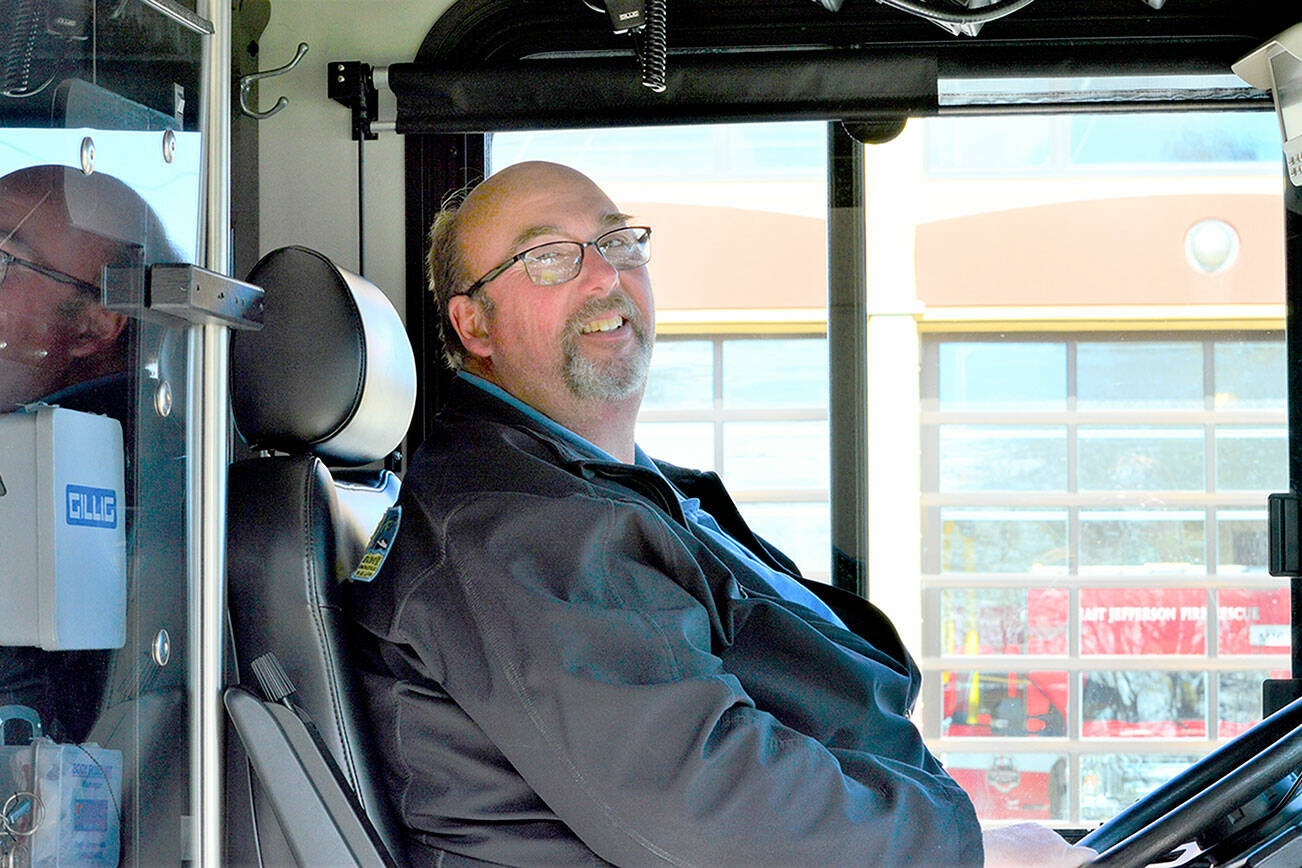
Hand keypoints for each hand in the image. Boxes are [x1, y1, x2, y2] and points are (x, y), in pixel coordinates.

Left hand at [982, 823, 1097, 867]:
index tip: (1087, 863)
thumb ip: (1061, 863)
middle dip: (1059, 860)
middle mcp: (1056, 840)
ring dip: (1044, 852)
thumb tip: (1062, 860)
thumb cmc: (1018, 867)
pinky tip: (1020, 854)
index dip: (1090, 860)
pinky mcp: (1027, 825)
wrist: (993, 852)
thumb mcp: (1050, 867)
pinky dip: (1032, 844)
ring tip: (1027, 863)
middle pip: (1066, 851)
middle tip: (1043, 867)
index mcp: (1064, 855)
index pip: (1089, 855)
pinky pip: (1036, 836)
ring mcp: (1041, 830)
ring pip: (1049, 844)